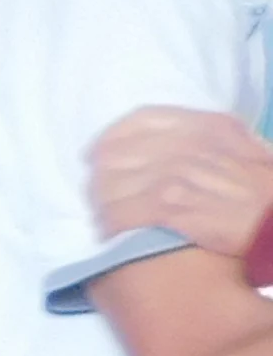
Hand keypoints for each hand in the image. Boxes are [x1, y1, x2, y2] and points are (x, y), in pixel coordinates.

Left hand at [91, 107, 272, 255]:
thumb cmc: (262, 190)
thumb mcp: (242, 148)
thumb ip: (207, 139)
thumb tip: (164, 141)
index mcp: (203, 127)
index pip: (137, 120)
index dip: (110, 140)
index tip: (98, 157)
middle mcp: (185, 146)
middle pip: (115, 155)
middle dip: (100, 178)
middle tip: (99, 196)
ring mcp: (177, 176)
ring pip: (112, 185)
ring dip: (101, 205)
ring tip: (103, 218)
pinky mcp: (174, 208)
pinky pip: (124, 214)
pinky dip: (111, 225)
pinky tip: (110, 234)